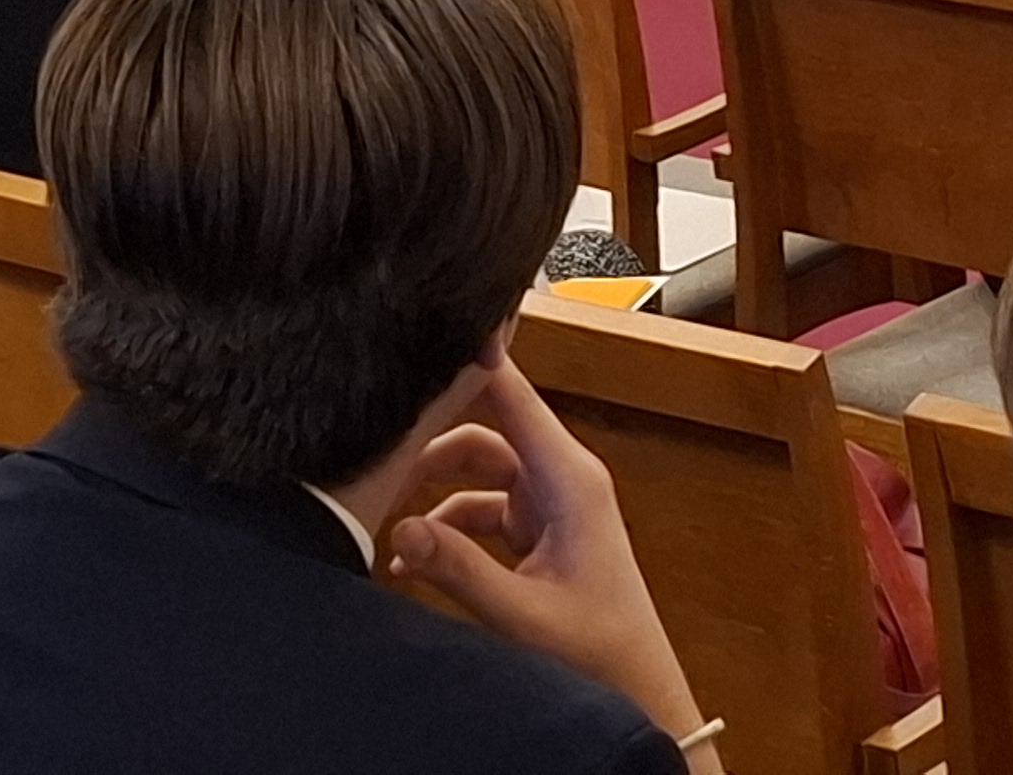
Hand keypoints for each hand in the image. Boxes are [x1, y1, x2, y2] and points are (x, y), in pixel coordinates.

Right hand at [383, 360, 707, 746]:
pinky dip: (448, 526)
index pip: (513, 395)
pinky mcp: (540, 531)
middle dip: (428, 443)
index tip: (433, 324)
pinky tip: (415, 557)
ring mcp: (551, 504)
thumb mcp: (522, 614)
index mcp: (570, 480)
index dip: (474, 356)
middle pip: (481, 432)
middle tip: (374, 456)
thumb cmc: (601, 650)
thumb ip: (459, 570)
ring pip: (476, 473)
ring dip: (432, 493)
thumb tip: (401, 530)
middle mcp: (561, 480)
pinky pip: (482, 510)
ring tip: (383, 518)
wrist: (638, 688)